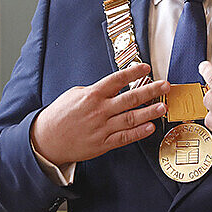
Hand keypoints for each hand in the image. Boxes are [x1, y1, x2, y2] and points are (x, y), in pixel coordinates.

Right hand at [31, 63, 167, 165]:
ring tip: (163, 107)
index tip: (147, 68)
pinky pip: (125, 137)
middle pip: (130, 98)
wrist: (46, 140)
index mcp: (92, 95)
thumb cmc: (59, 115)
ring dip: (149, 112)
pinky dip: (139, 132)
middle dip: (150, 90)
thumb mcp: (74, 95)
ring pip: (131, 118)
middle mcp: (100, 110)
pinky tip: (150, 127)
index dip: (133, 72)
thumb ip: (95, 91)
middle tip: (165, 86)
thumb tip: (112, 87)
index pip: (117, 80)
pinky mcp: (103, 143)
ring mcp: (102, 127)